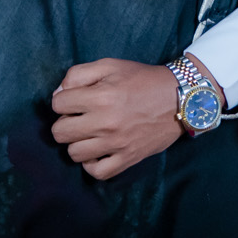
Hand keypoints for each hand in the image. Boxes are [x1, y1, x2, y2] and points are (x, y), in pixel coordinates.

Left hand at [50, 57, 193, 178]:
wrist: (179, 98)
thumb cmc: (142, 79)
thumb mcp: (110, 65)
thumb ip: (78, 74)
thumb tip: (58, 94)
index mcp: (100, 96)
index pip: (57, 104)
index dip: (63, 100)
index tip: (75, 99)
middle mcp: (105, 122)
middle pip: (60, 132)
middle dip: (65, 122)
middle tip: (80, 118)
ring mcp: (116, 144)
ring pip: (74, 154)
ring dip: (77, 143)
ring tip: (89, 134)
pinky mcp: (128, 158)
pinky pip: (97, 173)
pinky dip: (91, 165)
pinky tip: (96, 153)